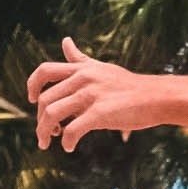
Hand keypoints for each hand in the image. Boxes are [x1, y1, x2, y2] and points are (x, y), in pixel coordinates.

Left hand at [25, 39, 154, 149]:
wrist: (156, 97)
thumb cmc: (129, 86)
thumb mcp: (102, 68)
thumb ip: (80, 59)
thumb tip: (65, 41)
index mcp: (81, 69)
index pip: (45, 71)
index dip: (31, 85)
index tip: (31, 99)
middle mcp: (83, 78)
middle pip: (44, 99)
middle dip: (39, 119)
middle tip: (45, 134)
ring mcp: (91, 95)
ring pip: (51, 114)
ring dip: (44, 132)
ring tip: (48, 143)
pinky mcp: (100, 113)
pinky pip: (72, 130)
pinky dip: (67, 142)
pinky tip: (70, 147)